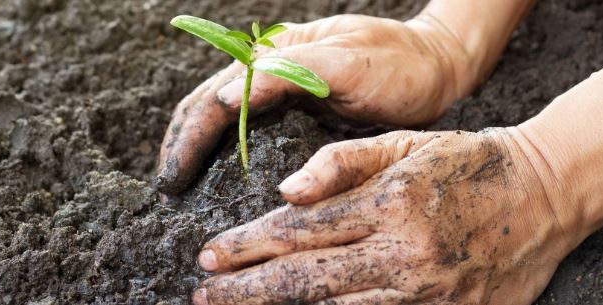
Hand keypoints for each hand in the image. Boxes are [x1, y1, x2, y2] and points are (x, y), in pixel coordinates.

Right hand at [156, 14, 474, 192]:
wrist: (435, 66)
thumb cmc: (398, 63)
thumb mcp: (347, 62)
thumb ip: (288, 72)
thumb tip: (224, 98)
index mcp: (275, 54)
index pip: (214, 98)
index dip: (189, 138)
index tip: (173, 178)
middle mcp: (269, 67)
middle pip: (206, 105)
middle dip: (181, 145)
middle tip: (167, 189)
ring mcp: (279, 86)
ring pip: (220, 115)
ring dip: (194, 147)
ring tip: (177, 181)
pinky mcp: (293, 105)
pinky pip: (245, 126)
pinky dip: (221, 148)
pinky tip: (214, 170)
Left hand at [192, 129, 578, 304]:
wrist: (541, 197)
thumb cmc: (465, 162)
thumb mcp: (404, 144)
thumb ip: (342, 164)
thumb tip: (286, 191)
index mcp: (389, 204)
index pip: (300, 230)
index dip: (248, 245)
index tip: (208, 256)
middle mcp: (403, 254)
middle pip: (306, 280)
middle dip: (247, 290)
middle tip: (204, 297)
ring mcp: (425, 293)